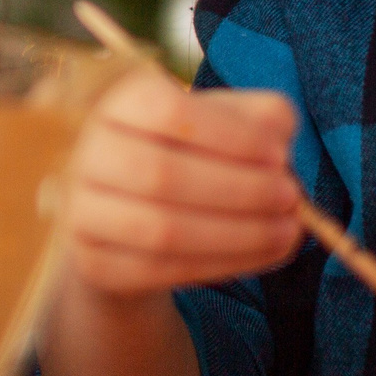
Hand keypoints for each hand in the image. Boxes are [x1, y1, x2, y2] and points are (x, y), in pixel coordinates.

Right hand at [64, 67, 302, 299]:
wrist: (135, 214)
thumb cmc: (192, 154)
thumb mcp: (227, 123)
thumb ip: (262, 117)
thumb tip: (279, 143)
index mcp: (122, 103)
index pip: (168, 111)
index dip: (229, 135)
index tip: (279, 155)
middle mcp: (91, 152)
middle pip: (162, 174)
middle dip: (241, 190)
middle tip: (292, 198)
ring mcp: (84, 211)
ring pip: (162, 230)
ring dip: (237, 235)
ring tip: (287, 231)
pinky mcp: (94, 262)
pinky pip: (160, 272)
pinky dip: (220, 265)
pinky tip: (260, 255)